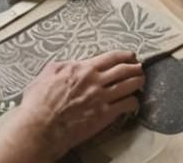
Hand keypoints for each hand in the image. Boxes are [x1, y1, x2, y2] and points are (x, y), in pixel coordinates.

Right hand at [0, 51, 143, 162]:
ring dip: (138, 82)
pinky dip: (133, 102)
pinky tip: (134, 102)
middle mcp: (96, 81)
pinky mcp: (103, 116)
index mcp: (83, 68)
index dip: (124, 55)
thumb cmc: (40, 101)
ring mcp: (101, 99)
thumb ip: (65, 65)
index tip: (131, 55)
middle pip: (123, 70)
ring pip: (128, 86)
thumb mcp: (49, 72)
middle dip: (135, 67)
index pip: (110, 57)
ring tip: (142, 81)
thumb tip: (73, 63)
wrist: (41, 126)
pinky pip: (125, 106)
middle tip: (140, 68)